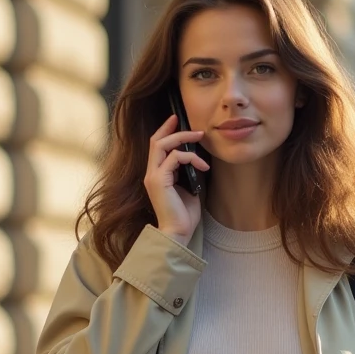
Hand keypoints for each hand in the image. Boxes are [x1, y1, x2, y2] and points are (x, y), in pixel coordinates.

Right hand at [143, 115, 210, 246]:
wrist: (178, 233)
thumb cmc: (184, 215)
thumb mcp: (190, 187)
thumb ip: (189, 172)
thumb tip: (199, 158)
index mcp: (157, 175)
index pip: (157, 147)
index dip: (165, 131)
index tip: (177, 120)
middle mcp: (151, 174)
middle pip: (156, 141)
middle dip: (172, 129)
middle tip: (189, 124)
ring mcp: (153, 176)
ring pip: (162, 145)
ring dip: (183, 138)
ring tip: (200, 137)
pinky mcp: (158, 180)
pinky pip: (173, 158)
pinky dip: (190, 157)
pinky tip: (203, 166)